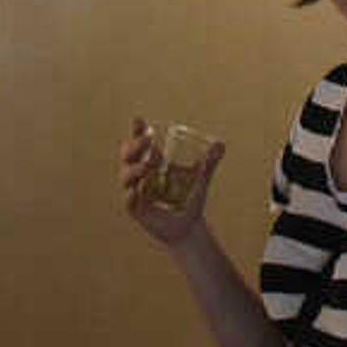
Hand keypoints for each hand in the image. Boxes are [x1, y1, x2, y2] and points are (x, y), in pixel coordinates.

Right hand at [118, 118, 221, 249]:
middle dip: (134, 146)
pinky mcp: (136, 211)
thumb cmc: (190, 197)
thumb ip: (209, 162)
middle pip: (127, 156)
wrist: (190, 226)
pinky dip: (131, 196)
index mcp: (151, 161)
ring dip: (134, 169)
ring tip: (148, 166)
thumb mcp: (200, 178)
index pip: (139, 143)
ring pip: (126, 177)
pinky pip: (129, 202)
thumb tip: (221, 145)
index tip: (140, 120)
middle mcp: (139, 175)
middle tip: (148, 141)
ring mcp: (136, 192)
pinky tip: (135, 192)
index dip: (136, 131)